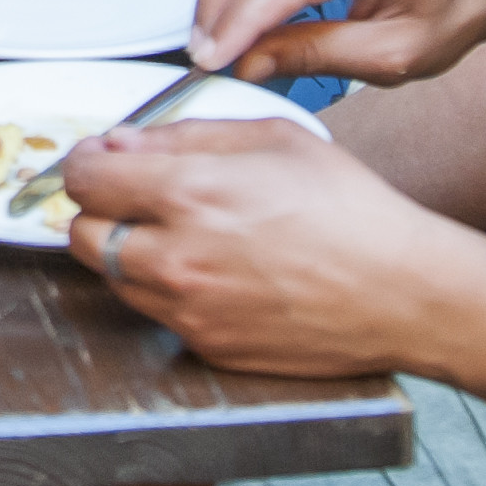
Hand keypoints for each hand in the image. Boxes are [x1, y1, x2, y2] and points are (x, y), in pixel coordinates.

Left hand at [52, 119, 456, 379]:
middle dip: (100, 210)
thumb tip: (124, 143)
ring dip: (128, 252)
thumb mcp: (272, 138)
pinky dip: (168, 291)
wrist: (404, 294)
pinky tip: (214, 272)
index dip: (87, 163)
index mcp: (190, 195)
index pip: (84, 179)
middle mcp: (178, 259)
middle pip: (81, 235)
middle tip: (135, 197)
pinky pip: (158, 314)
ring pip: (113, 279)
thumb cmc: (351, 210)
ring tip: (181, 235)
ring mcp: (190, 312)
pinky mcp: (209, 348)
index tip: (103, 161)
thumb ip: (185, 136)